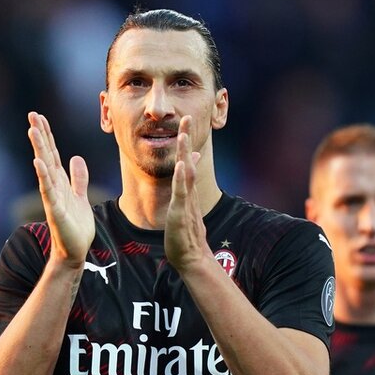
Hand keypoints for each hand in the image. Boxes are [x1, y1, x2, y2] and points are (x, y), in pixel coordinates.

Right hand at [27, 112, 94, 265]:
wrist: (75, 250)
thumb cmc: (76, 225)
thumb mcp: (80, 196)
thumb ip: (78, 177)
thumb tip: (76, 158)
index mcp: (59, 181)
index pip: (52, 152)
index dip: (47, 135)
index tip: (39, 117)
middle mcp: (53, 185)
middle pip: (46, 155)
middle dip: (40, 135)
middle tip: (32, 115)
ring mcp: (52, 196)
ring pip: (44, 168)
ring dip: (39, 149)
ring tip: (32, 131)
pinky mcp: (55, 209)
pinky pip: (48, 190)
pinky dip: (43, 176)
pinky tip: (38, 162)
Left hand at [163, 115, 209, 271]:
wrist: (192, 257)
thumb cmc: (186, 234)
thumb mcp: (184, 207)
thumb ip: (186, 189)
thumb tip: (188, 168)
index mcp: (186, 190)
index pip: (186, 162)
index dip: (185, 142)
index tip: (185, 123)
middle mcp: (187, 192)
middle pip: (187, 160)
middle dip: (186, 138)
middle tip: (186, 117)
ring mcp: (186, 201)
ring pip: (186, 173)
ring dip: (184, 152)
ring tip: (183, 135)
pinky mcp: (182, 212)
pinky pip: (182, 192)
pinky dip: (183, 177)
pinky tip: (183, 164)